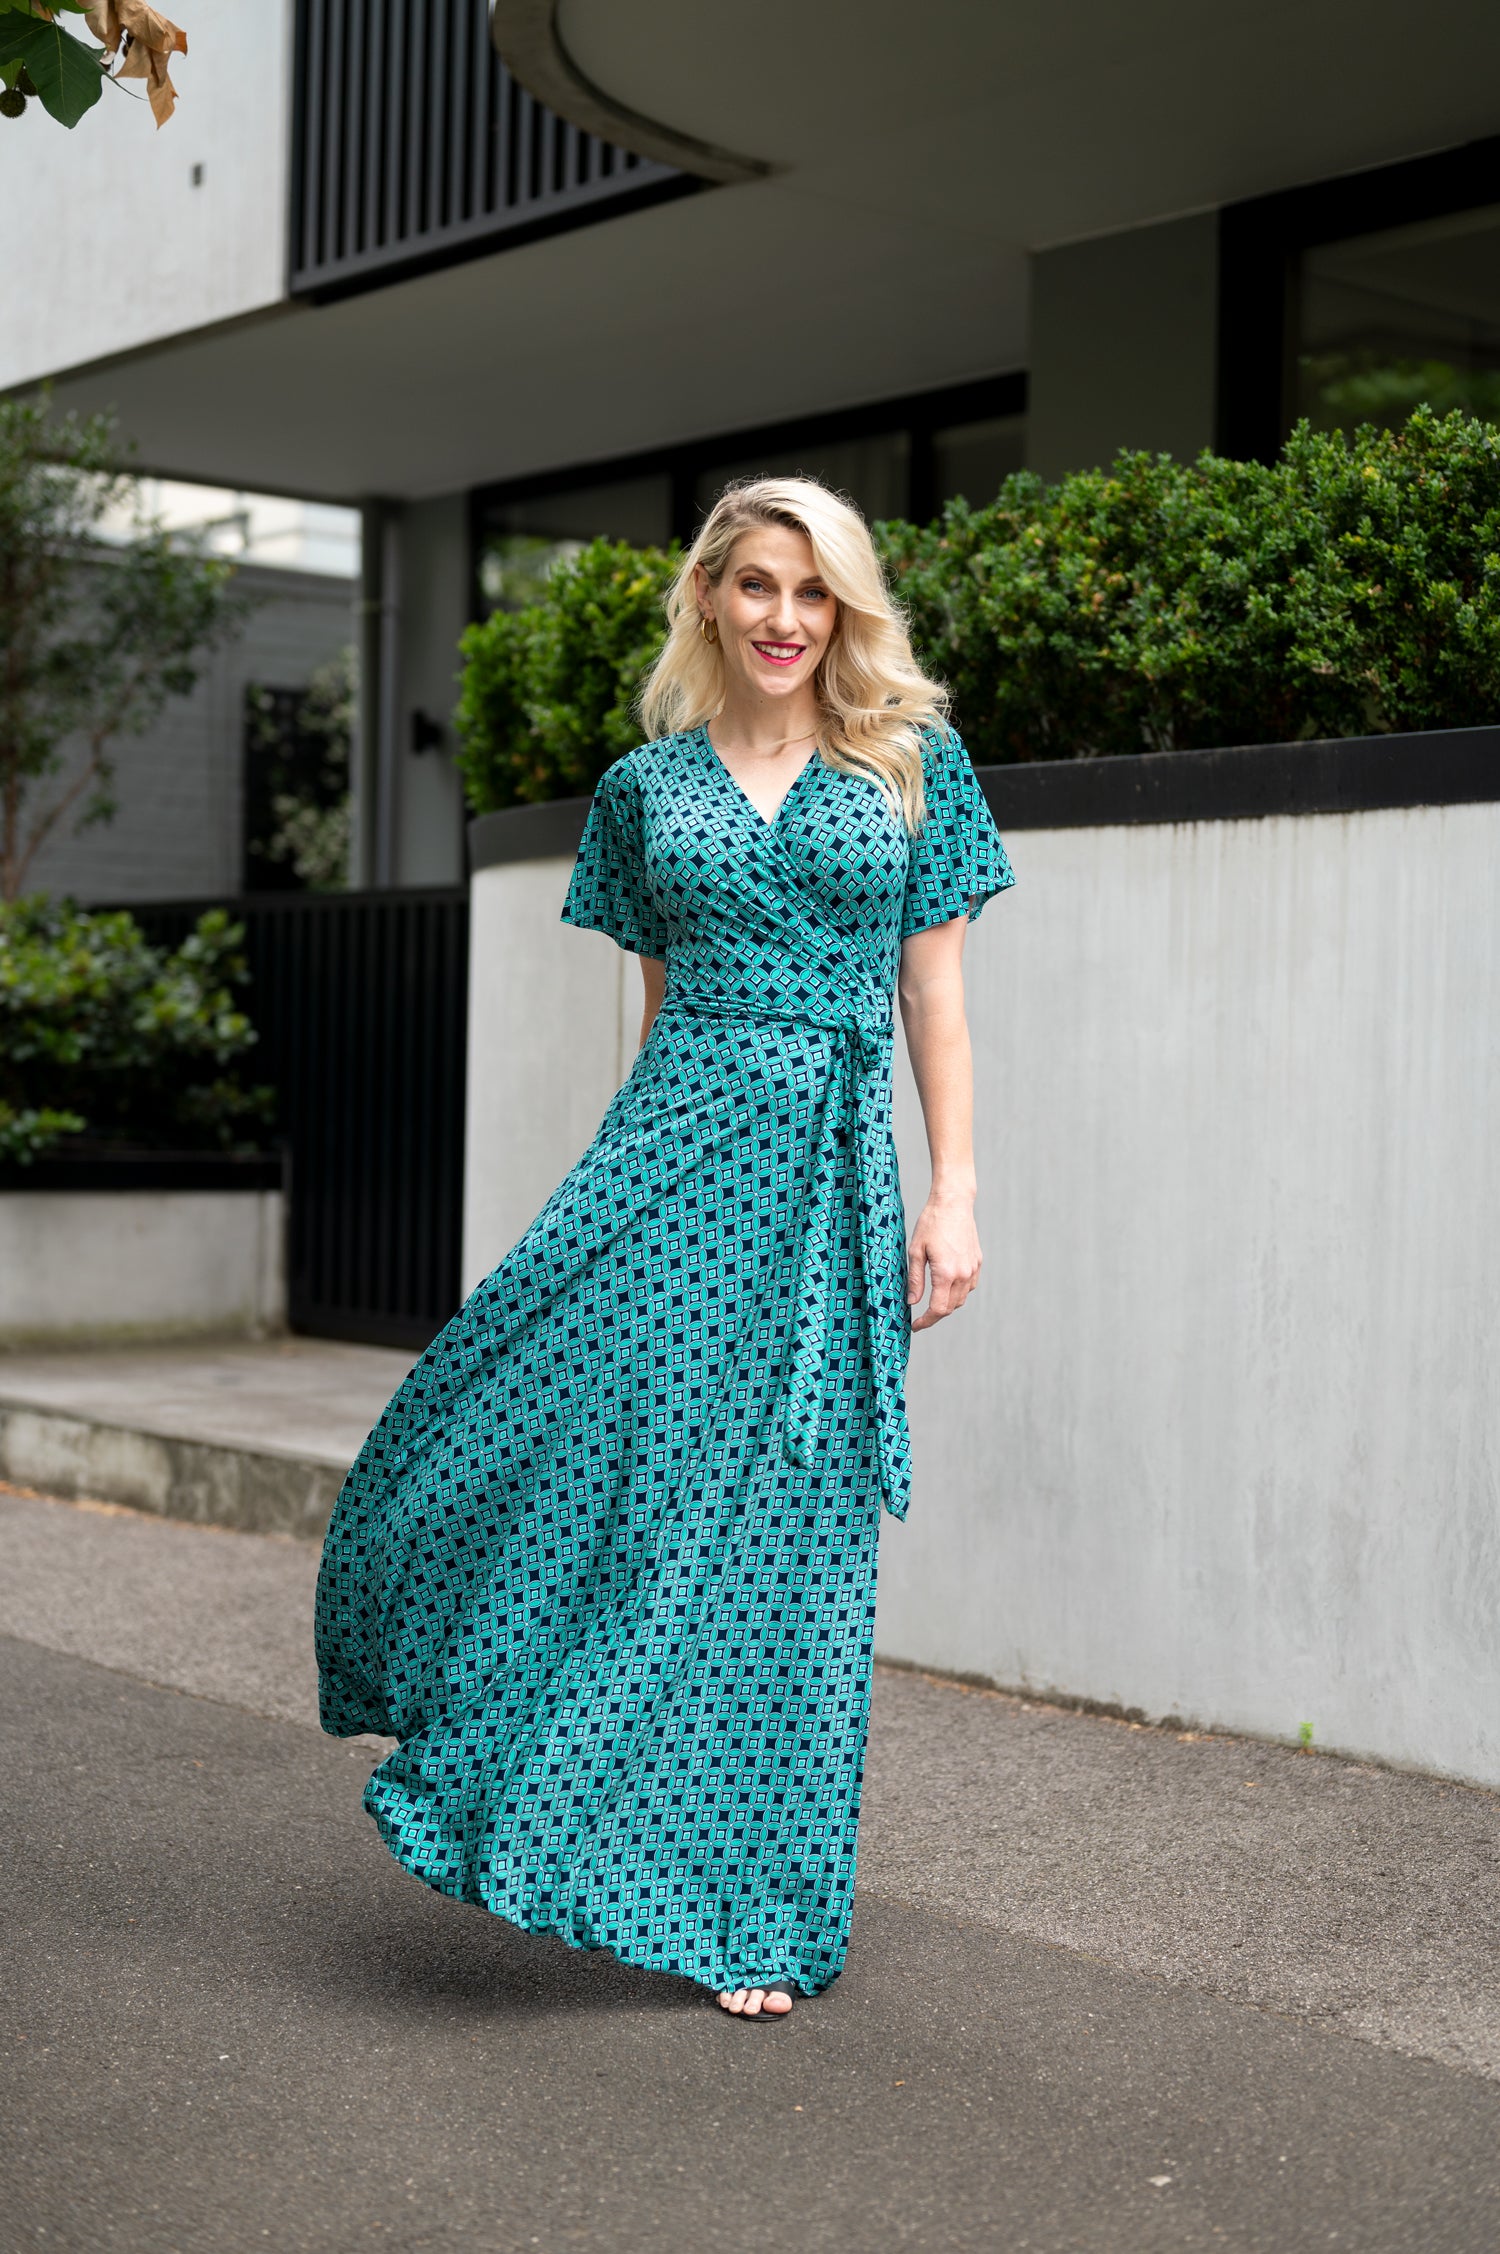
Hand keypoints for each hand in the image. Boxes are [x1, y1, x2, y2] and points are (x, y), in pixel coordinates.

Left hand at [906, 1191, 980, 1330]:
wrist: (953, 1203)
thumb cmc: (931, 1223)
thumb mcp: (915, 1251)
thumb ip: (915, 1279)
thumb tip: (912, 1302)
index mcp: (946, 1273)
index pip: (938, 1309)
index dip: (926, 1321)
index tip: (916, 1326)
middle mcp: (963, 1274)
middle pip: (950, 1307)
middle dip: (935, 1315)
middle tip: (920, 1317)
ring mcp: (973, 1269)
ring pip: (961, 1299)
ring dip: (947, 1304)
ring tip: (931, 1301)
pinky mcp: (977, 1262)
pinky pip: (968, 1286)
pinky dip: (957, 1292)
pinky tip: (946, 1286)